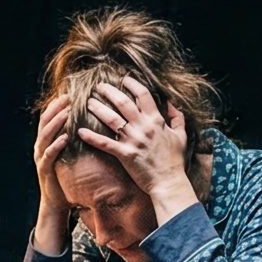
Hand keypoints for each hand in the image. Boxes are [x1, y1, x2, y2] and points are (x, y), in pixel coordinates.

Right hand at [30, 96, 73, 255]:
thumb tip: (89, 123)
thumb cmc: (66, 176)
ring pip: (45, 135)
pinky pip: (49, 155)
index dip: (58, 103)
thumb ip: (74, 139)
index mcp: (47, 140)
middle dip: (56, 108)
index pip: (50, 116)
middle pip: (45, 121)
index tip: (69, 92)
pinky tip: (64, 138)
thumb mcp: (70, 154)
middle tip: (68, 97)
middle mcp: (41, 146)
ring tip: (66, 112)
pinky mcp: (45, 170)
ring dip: (56, 123)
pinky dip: (56, 145)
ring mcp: (41, 157)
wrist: (57, 202)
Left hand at [74, 79, 196, 218]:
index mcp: (156, 120)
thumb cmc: (175, 160)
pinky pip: (105, 144)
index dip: (132, 84)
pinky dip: (92, 138)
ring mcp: (133, 140)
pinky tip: (80, 131)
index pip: (143, 95)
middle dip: (109, 91)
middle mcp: (143, 127)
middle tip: (98, 86)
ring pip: (111, 119)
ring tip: (88, 102)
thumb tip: (170, 102)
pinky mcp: (125, 154)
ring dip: (98, 108)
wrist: (169, 182)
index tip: (123, 79)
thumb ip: (176, 117)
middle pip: (123, 102)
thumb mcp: (181, 135)